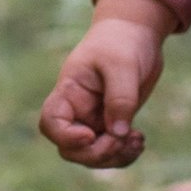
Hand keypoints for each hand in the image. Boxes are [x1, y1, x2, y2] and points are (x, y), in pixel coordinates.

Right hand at [40, 0, 174, 169]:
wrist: (137, 33)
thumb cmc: (122, 41)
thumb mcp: (122, 65)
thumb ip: (120, 99)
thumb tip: (118, 133)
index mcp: (69, 92)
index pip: (51, 123)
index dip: (66, 137)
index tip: (91, 135)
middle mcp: (77, 110)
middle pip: (70, 149)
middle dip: (95, 153)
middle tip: (122, 139)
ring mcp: (94, 119)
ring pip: (92, 155)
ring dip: (114, 157)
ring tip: (137, 141)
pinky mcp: (112, 123)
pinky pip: (111, 150)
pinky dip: (124, 153)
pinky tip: (139, 140)